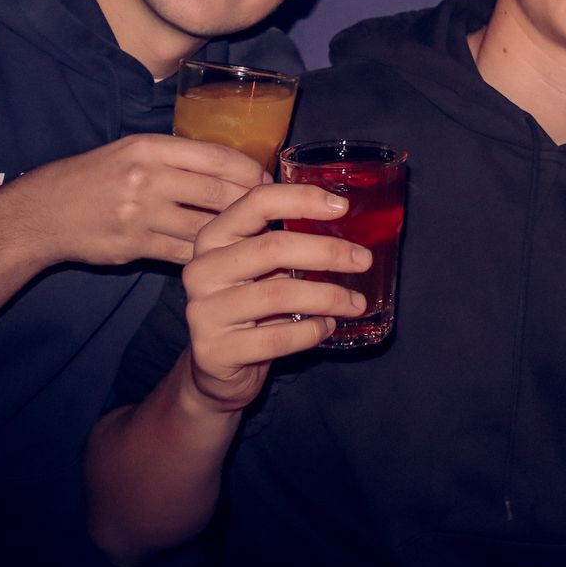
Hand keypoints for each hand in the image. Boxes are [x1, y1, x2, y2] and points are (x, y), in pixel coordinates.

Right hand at [0, 134, 266, 267]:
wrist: (41, 213)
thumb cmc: (93, 177)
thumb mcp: (132, 150)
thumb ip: (178, 156)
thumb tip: (234, 166)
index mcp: (151, 147)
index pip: (219, 157)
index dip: (253, 171)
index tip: (272, 181)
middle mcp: (148, 178)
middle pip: (221, 193)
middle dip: (256, 205)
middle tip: (278, 213)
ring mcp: (141, 214)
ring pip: (206, 227)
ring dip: (238, 235)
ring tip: (261, 238)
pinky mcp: (135, 246)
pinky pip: (184, 253)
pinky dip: (208, 256)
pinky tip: (225, 257)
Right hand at [180, 182, 373, 411]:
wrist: (216, 366)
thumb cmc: (248, 307)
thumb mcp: (259, 268)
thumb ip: (286, 243)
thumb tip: (344, 219)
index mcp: (213, 238)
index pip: (257, 203)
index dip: (302, 200)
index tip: (343, 207)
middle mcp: (202, 270)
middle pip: (272, 247)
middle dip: (327, 252)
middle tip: (363, 260)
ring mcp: (203, 312)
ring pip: (277, 294)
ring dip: (328, 296)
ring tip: (356, 302)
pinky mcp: (214, 351)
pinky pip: (276, 338)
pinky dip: (310, 331)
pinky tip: (327, 326)